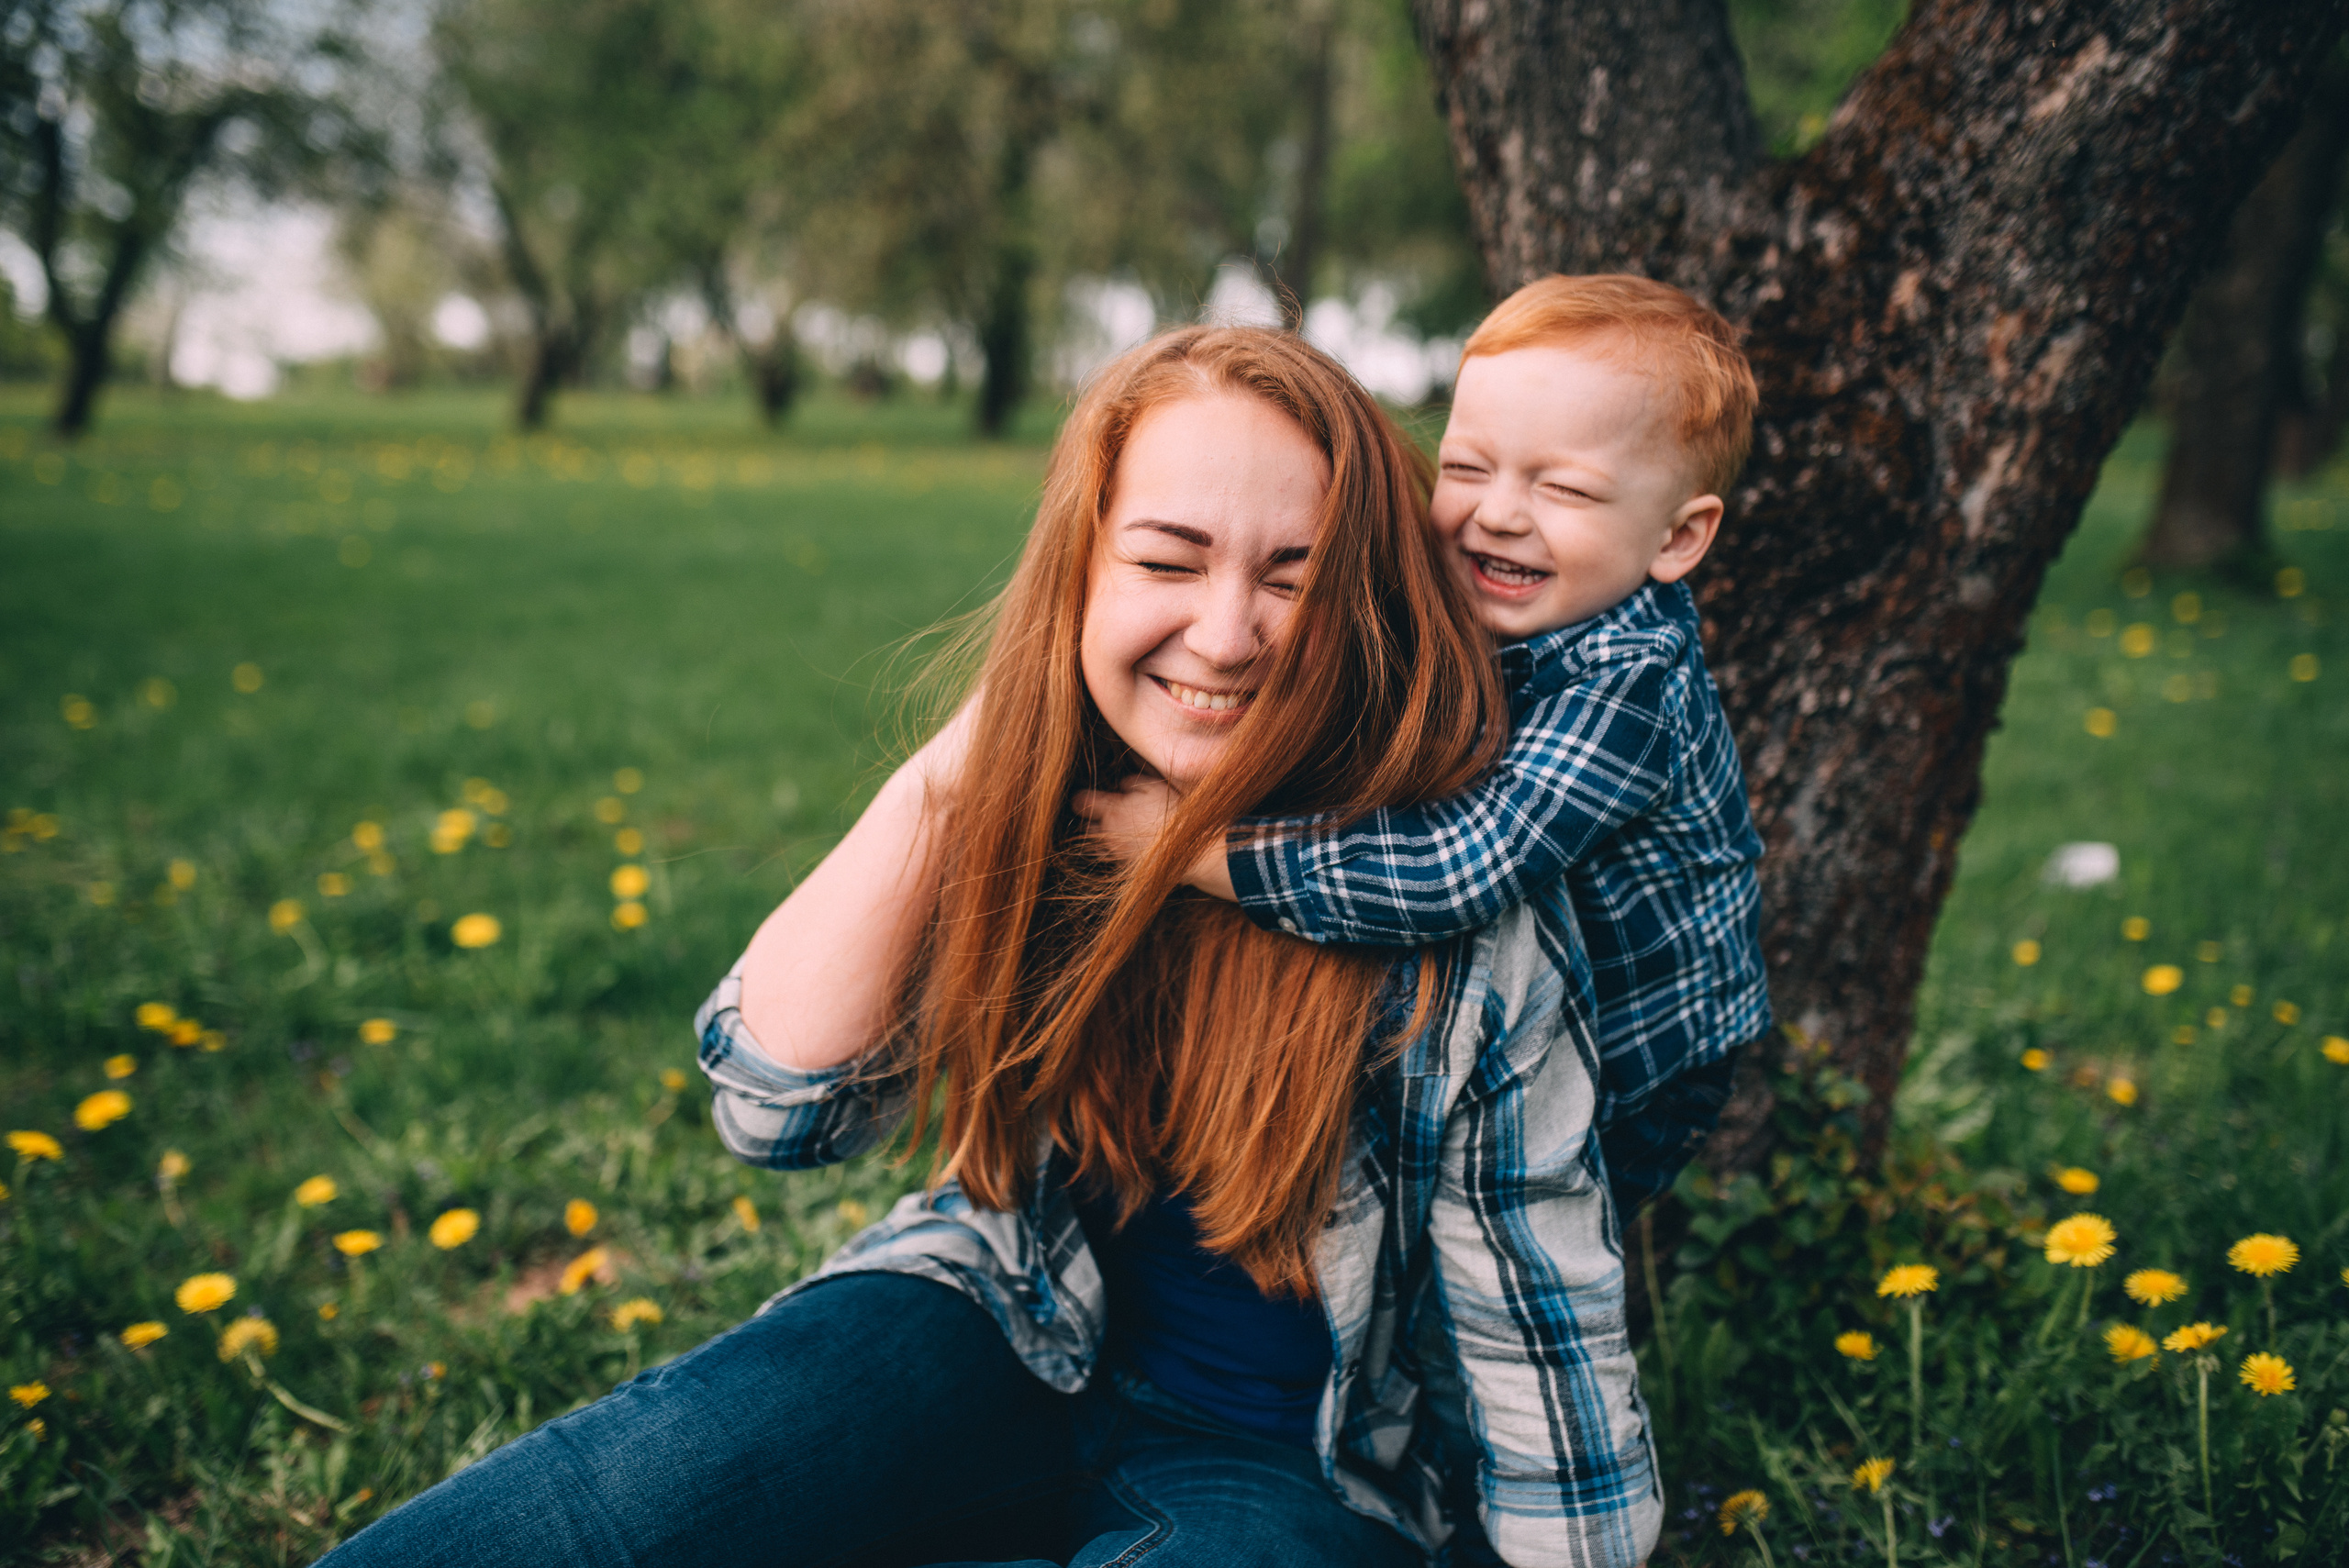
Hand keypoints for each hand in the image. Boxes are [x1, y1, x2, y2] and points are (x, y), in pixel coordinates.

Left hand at [1070, 775, 1237, 900]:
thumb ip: (1131, 783)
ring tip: (1122, 831)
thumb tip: (1120, 786)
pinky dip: (1121, 854)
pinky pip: (1117, 861)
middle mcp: (1110, 836)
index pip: (1081, 802)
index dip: (1082, 798)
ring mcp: (1120, 856)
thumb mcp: (1154, 785)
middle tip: (1106, 813)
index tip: (1086, 796)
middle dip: (1091, 821)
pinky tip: (1137, 847)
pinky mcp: (1132, 871)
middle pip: (1086, 829)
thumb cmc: (1176, 812)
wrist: (1195, 850)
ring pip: (1100, 849)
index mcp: (1112, 810)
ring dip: (1105, 840)